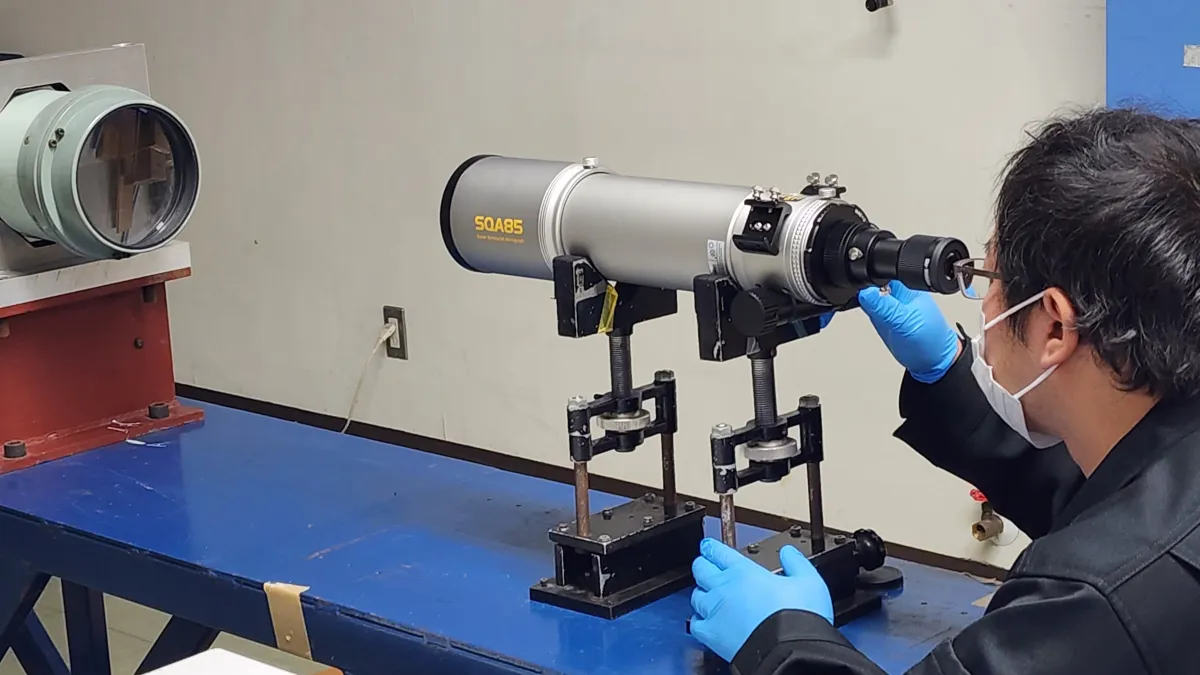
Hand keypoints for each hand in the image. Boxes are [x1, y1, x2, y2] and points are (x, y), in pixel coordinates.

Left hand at [690, 538, 832, 662]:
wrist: (789, 652)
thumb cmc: (798, 618)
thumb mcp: (808, 582)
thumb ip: (796, 562)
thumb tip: (789, 552)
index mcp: (743, 572)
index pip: (717, 552)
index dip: (711, 548)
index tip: (709, 547)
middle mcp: (724, 589)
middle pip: (700, 569)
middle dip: (703, 565)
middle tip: (707, 565)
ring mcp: (715, 612)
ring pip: (696, 595)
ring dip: (701, 592)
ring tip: (708, 593)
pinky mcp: (711, 635)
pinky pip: (696, 623)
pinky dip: (699, 620)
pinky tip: (706, 620)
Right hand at [857, 280, 959, 382]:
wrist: (932, 362)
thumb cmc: (929, 341)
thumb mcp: (905, 324)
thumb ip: (884, 308)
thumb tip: (865, 292)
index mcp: (907, 287)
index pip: (882, 275)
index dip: (869, 281)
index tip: (867, 295)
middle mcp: (898, 293)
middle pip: (872, 283)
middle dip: (865, 292)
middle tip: (876, 311)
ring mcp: (889, 305)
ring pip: (869, 296)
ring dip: (865, 303)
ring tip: (881, 320)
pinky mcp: (883, 316)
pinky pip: (869, 309)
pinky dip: (866, 312)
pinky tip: (876, 321)